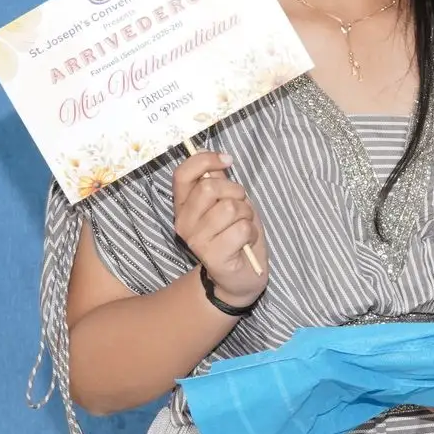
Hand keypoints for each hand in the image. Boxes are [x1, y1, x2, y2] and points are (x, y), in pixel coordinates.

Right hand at [173, 151, 268, 307]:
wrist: (239, 277)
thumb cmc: (235, 235)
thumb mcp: (227, 203)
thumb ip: (218, 183)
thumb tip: (214, 157)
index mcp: (183, 205)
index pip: (182, 174)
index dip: (206, 161)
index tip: (228, 161)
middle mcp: (183, 222)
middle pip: (210, 188)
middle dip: (236, 192)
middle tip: (241, 206)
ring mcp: (196, 240)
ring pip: (229, 208)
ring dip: (246, 214)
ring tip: (244, 227)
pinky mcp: (212, 255)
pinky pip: (241, 228)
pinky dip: (251, 232)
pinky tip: (246, 243)